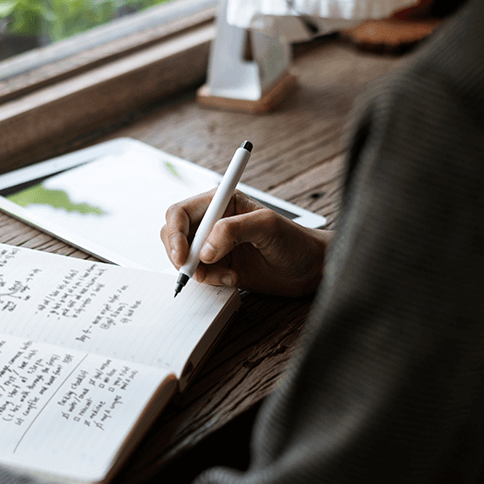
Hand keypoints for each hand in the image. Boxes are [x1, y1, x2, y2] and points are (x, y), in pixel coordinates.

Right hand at [161, 189, 329, 295]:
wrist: (309, 269)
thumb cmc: (295, 241)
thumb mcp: (267, 227)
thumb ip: (233, 231)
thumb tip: (205, 250)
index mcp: (221, 202)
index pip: (181, 213)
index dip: (175, 234)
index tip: (183, 256)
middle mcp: (213, 221)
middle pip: (174, 234)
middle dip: (180, 255)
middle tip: (195, 272)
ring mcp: (214, 245)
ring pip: (184, 257)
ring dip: (199, 271)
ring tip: (227, 275)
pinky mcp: (218, 265)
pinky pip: (198, 274)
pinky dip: (210, 280)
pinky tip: (232, 279)